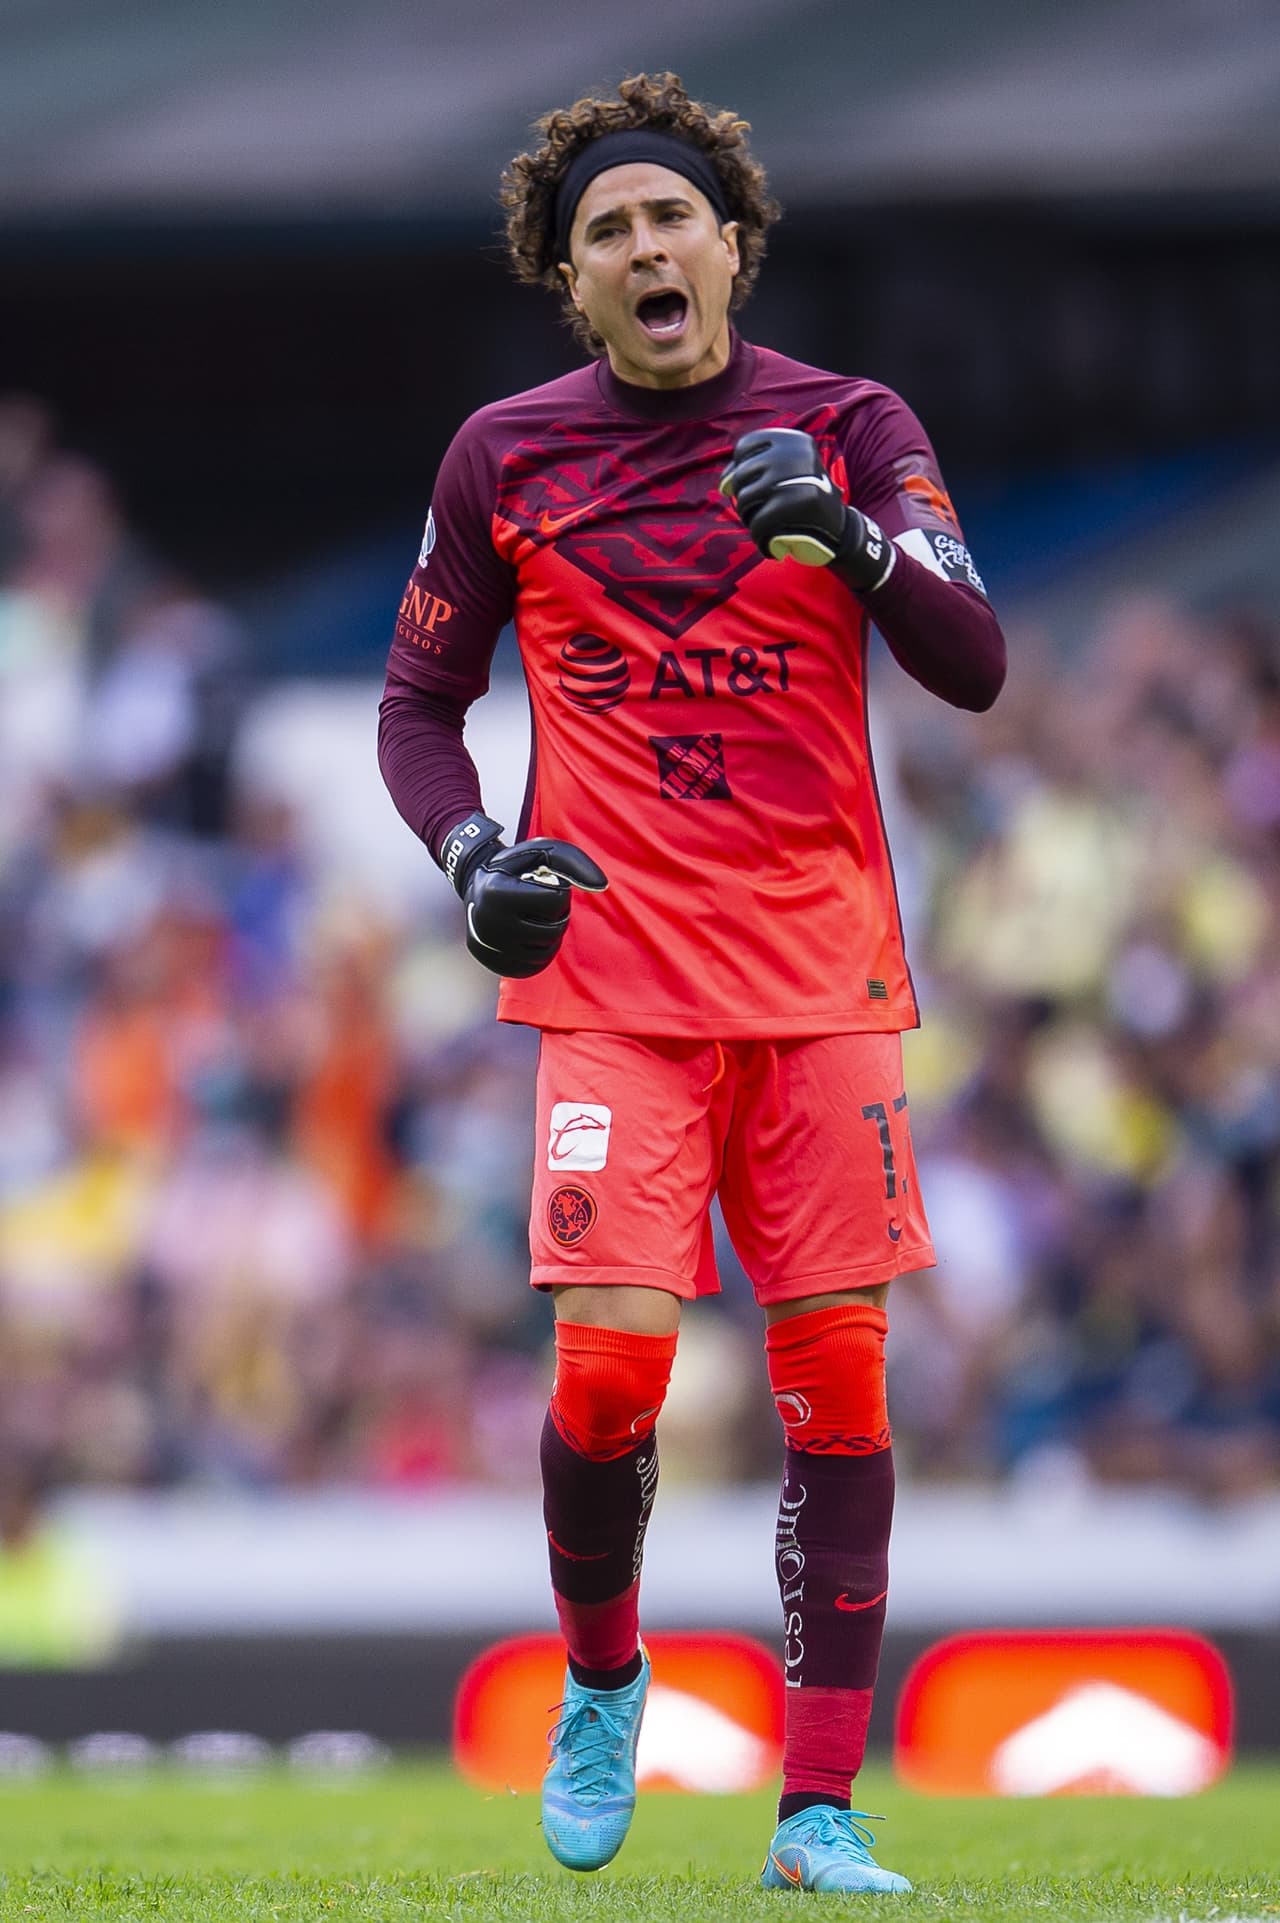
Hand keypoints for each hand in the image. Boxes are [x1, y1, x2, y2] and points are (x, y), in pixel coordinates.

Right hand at [441, 813, 607, 978]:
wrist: (477, 887)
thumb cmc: (516, 868)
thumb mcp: (541, 853)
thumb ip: (574, 863)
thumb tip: (601, 885)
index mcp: (497, 893)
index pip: (554, 902)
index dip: (558, 893)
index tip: (543, 887)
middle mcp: (490, 923)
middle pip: (552, 930)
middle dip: (557, 916)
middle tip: (542, 905)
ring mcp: (490, 947)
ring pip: (546, 952)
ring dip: (551, 934)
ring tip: (537, 919)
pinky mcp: (495, 964)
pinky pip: (534, 967)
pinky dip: (540, 952)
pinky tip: (531, 936)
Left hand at [719, 428, 894, 588]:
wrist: (841, 533)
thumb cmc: (803, 503)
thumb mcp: (781, 476)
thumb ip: (748, 471)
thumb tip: (724, 484)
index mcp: (792, 439)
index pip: (744, 447)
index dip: (744, 473)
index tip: (763, 489)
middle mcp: (794, 453)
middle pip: (741, 476)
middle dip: (748, 501)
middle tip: (771, 513)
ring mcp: (795, 477)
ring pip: (744, 500)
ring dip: (753, 521)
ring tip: (775, 526)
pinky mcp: (796, 505)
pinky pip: (757, 524)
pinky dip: (761, 540)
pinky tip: (775, 545)